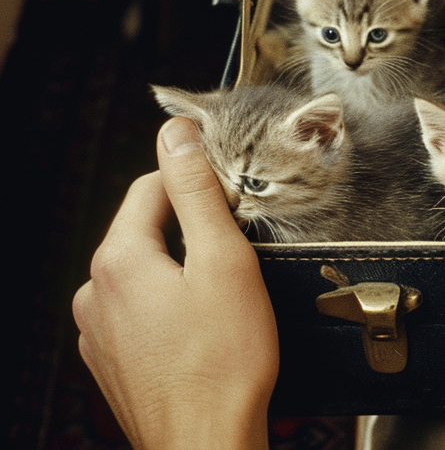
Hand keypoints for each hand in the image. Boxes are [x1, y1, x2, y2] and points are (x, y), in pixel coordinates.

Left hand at [73, 117, 276, 449]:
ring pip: (144, 274)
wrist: (205, 442)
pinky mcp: (110, 362)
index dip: (197, 183)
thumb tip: (177, 136)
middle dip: (192, 230)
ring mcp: (97, 332)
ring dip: (181, 272)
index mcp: (119, 260)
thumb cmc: (224, 363)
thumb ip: (197, 193)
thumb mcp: (224, 262)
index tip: (234, 197)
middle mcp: (95, 292)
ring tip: (226, 299)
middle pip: (146, 231)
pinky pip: (139, 314)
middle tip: (239, 252)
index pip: (151, 188)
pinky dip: (171, 310)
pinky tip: (205, 331)